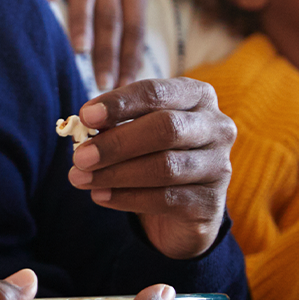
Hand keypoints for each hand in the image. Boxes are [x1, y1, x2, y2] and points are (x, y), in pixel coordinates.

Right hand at [34, 0, 145, 91]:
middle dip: (107, 52)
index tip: (122, 87)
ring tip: (81, 50)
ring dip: (83, 25)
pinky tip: (48, 3)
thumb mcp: (118, 1)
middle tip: (103, 82)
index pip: (134, 27)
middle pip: (111, 16)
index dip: (129, 58)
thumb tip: (127, 83)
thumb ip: (123, 34)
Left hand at [67, 78, 232, 259]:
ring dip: (115, 174)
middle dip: (116, 143)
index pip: (156, 92)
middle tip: (79, 157)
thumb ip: (115, 123)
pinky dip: (126, 198)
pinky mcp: (211, 202)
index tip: (85, 116)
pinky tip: (100, 196)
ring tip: (80, 178)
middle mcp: (216, 127)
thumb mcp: (134, 130)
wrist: (181, 207)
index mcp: (197, 96)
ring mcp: (219, 165)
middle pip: (165, 128)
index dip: (120, 103)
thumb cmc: (152, 153)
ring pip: (165, 167)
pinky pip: (166, 199)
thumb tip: (85, 124)